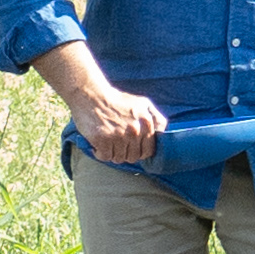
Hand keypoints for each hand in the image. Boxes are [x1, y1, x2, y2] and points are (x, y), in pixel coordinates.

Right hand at [43, 51, 165, 163]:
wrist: (91, 95)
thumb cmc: (117, 101)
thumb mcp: (142, 103)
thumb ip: (156, 118)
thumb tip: (163, 134)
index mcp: (146, 122)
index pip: (148, 151)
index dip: (140, 152)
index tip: (132, 147)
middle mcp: (134, 130)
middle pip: (133, 157)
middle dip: (126, 153)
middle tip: (117, 143)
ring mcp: (118, 135)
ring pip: (119, 159)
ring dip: (113, 153)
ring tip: (108, 142)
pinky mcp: (102, 139)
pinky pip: (105, 157)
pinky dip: (100, 153)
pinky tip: (98, 144)